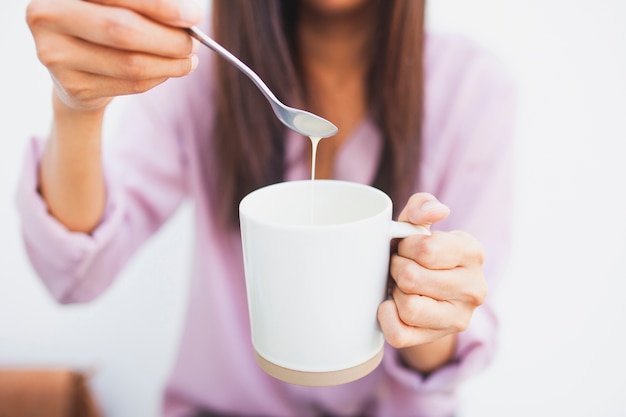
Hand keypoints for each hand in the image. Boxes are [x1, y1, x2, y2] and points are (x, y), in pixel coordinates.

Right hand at [26, 0, 202, 111]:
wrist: (77, 63)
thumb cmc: (106, 20)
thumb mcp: (121, 5)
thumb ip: (149, 5)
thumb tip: (188, 15)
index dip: (159, 6)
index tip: (194, 17)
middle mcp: (48, 17)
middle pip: (122, 31)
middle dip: (169, 39)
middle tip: (195, 43)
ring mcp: (56, 55)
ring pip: (130, 64)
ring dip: (171, 63)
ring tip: (189, 59)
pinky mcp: (73, 86)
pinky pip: (130, 84)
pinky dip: (158, 77)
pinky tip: (169, 69)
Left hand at [377, 193, 486, 371]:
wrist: (424, 289)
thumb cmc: (418, 251)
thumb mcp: (418, 224)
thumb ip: (422, 207)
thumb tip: (437, 211)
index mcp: (473, 252)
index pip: (425, 249)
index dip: (405, 247)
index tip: (406, 248)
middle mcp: (474, 288)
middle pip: (412, 279)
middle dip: (397, 269)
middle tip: (400, 267)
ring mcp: (459, 318)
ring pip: (408, 308)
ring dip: (395, 293)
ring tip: (400, 286)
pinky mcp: (438, 338)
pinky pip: (399, 334)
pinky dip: (386, 318)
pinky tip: (392, 306)